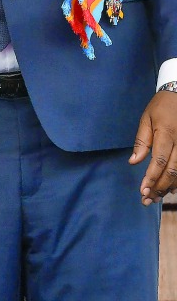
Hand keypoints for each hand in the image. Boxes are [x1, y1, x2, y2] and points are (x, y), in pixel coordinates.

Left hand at [129, 90, 176, 204]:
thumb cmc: (161, 106)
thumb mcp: (146, 119)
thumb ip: (142, 141)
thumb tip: (134, 162)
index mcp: (166, 133)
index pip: (159, 160)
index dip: (151, 177)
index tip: (142, 190)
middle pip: (172, 171)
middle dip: (159, 187)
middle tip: (147, 199)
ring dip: (169, 187)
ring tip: (156, 197)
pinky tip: (171, 189)